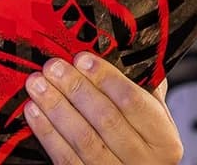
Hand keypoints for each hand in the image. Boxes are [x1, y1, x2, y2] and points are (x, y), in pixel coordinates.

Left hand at [24, 52, 182, 163]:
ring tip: (37, 83)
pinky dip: (47, 132)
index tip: (82, 57)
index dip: (106, 78)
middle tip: (53, 66)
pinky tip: (33, 111)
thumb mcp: (152, 114)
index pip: (134, 101)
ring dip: (56, 107)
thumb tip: (124, 43)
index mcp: (164, 139)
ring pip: (83, 139)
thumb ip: (143, 85)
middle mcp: (145, 161)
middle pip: (106, 119)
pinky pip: (65, 158)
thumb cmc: (140, 137)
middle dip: (75, 88)